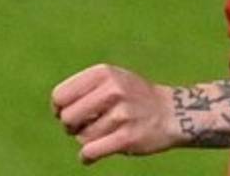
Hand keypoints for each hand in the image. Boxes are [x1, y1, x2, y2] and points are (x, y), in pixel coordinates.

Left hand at [52, 64, 179, 164]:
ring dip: (87, 141)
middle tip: (86, 127)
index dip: (60, 109)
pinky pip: (90, 152)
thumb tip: (57, 111)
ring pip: (81, 138)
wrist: (172, 113)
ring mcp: (121, 113)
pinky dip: (87, 157)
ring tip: (105, 133)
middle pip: (67, 117)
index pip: (60, 96)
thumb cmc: (133, 97)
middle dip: (71, 127)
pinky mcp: (127, 137)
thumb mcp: (111, 79)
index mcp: (104, 72)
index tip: (72, 113)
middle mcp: (113, 89)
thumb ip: (83, 88)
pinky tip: (90, 156)